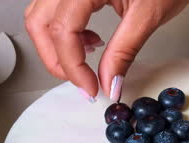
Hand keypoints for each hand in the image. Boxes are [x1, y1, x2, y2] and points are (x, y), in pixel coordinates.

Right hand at [25, 0, 188, 101]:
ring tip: (88, 59)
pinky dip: (66, 30)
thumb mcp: (147, 16)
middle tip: (81, 81)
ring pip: (42, 16)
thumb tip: (109, 83)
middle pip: (41, 23)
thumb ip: (124, 52)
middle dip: (58, 59)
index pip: (63, 31)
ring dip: (58, 45)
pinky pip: (56, 8)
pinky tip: (89, 39)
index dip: (73, 67)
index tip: (90, 89)